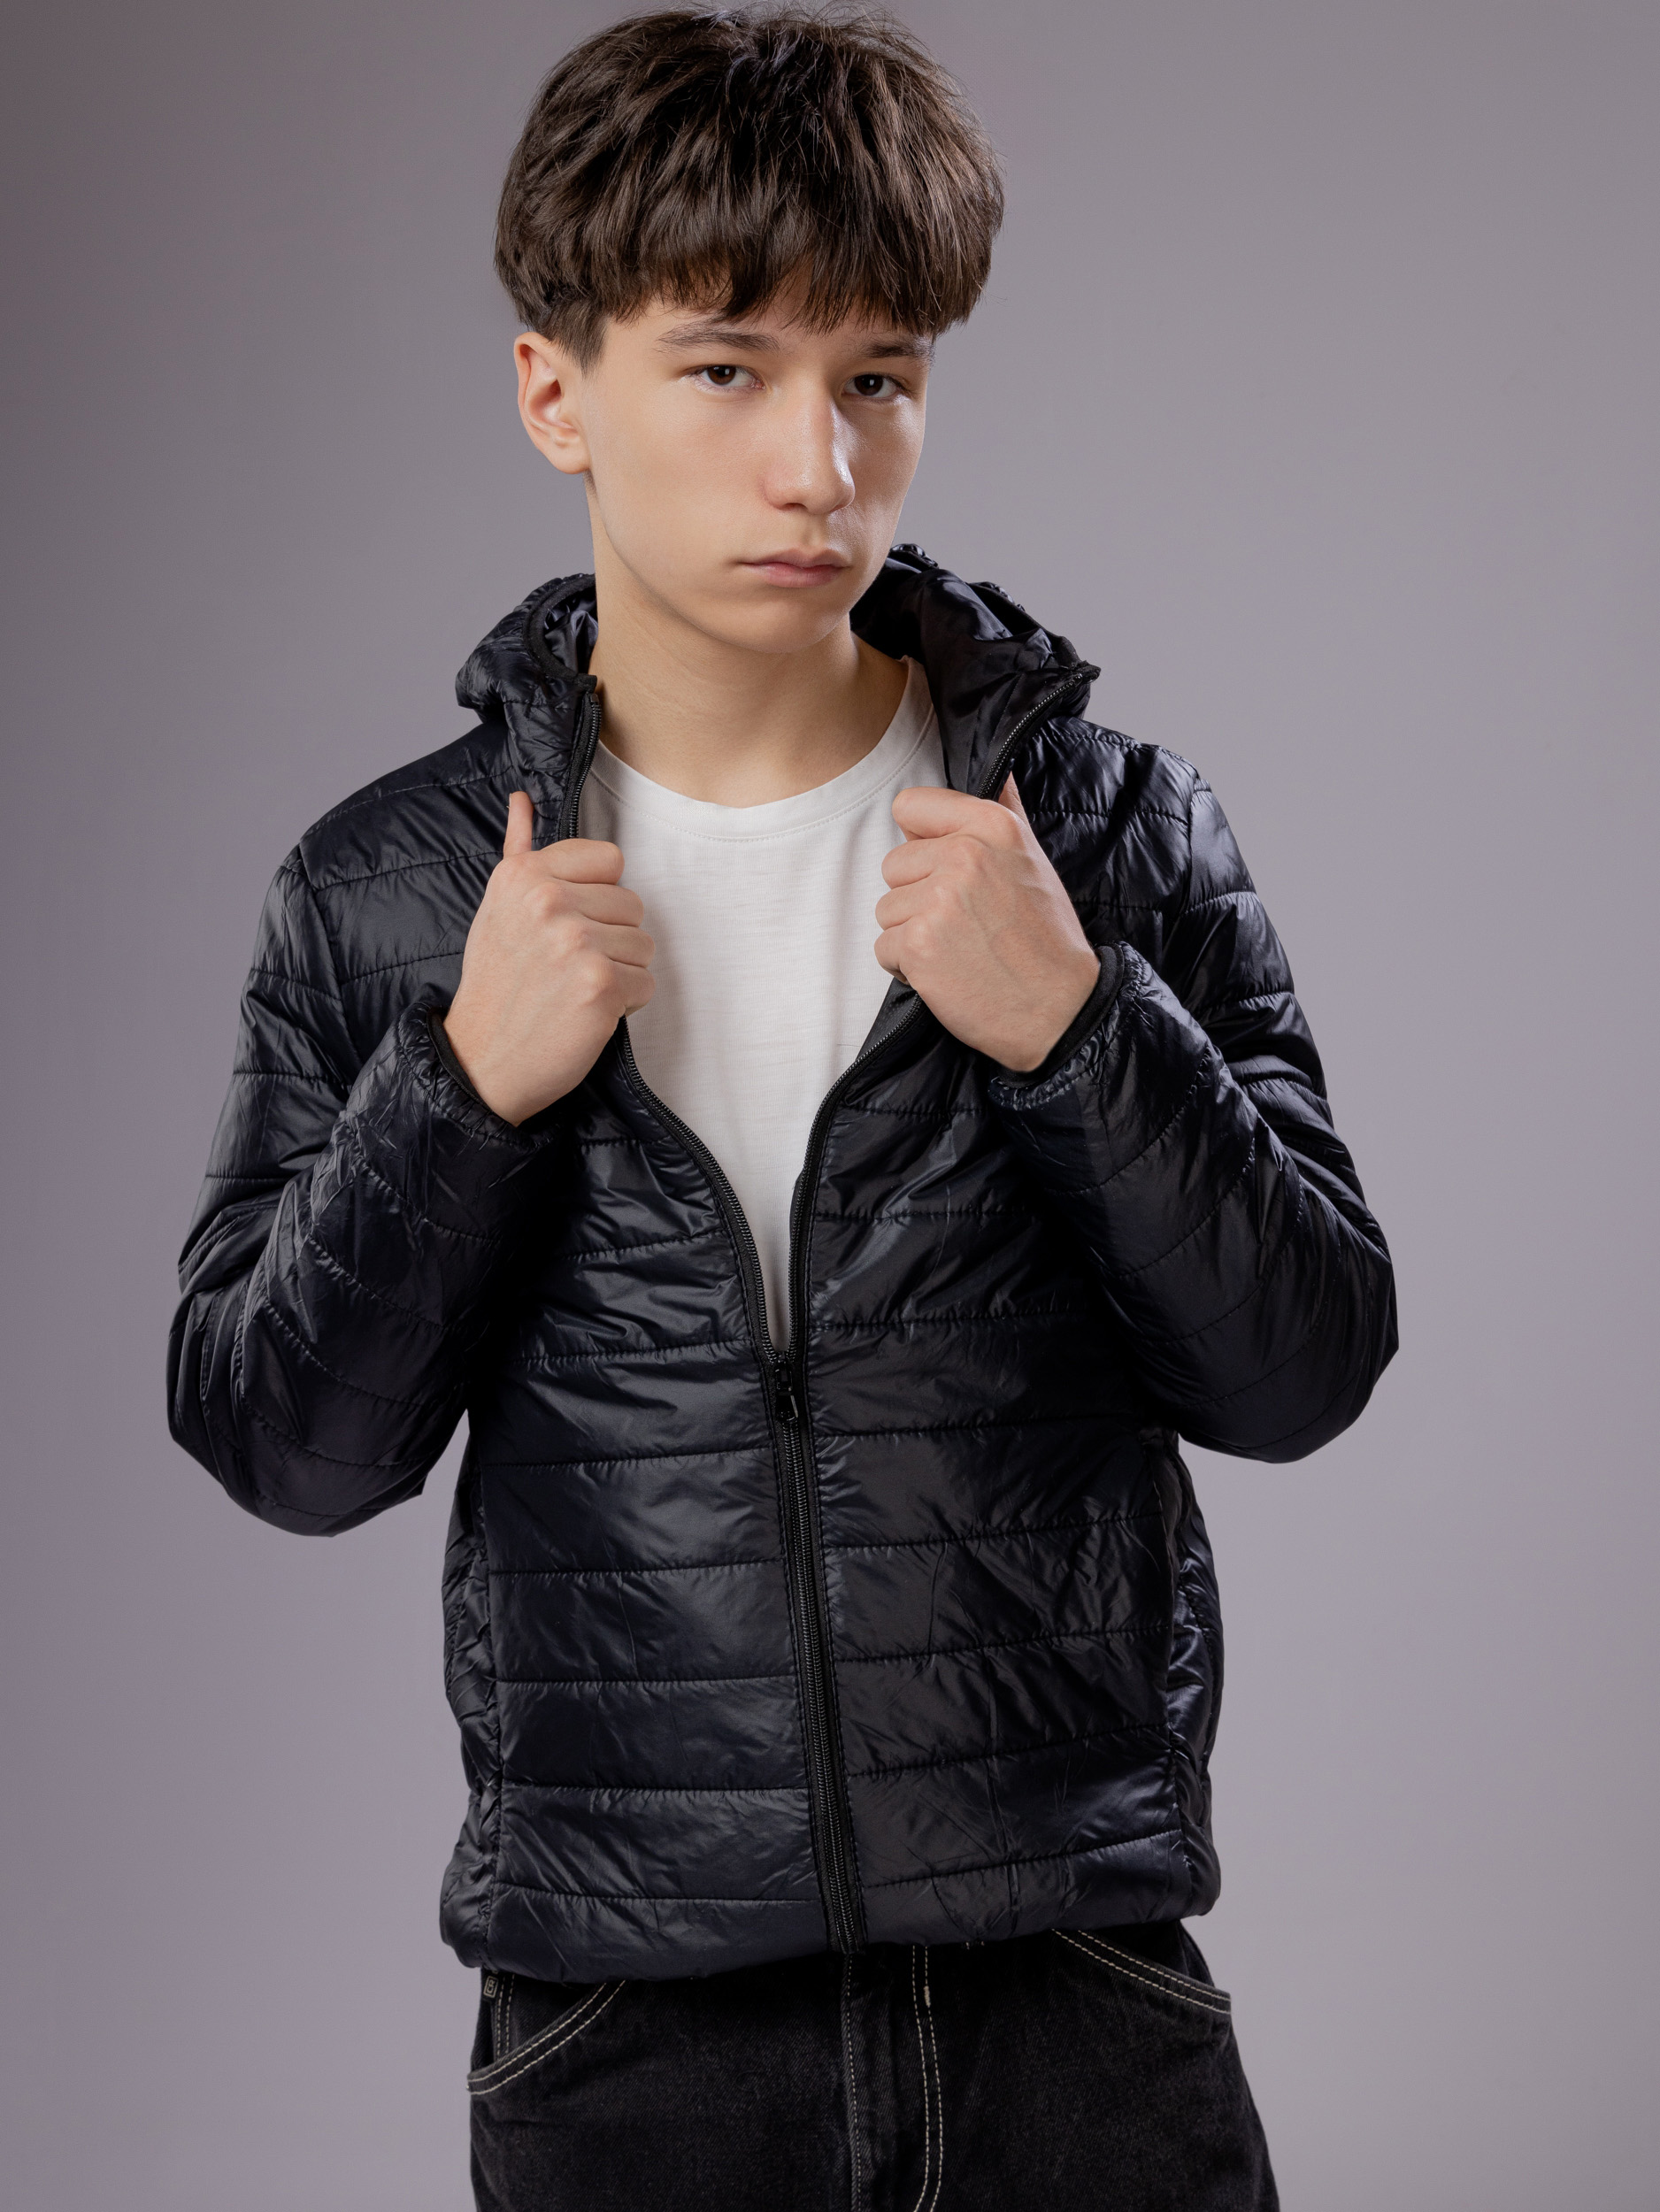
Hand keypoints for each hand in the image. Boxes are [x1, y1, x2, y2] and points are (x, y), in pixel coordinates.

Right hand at [442, 791, 654, 1123]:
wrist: (480, 1061)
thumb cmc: (495, 985)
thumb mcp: (496, 909)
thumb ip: (519, 851)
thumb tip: (522, 799)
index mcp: (525, 875)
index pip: (610, 859)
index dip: (598, 898)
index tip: (567, 925)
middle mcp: (549, 901)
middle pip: (632, 903)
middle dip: (610, 939)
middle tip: (565, 968)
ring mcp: (576, 942)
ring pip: (644, 945)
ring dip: (620, 973)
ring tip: (574, 989)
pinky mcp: (600, 985)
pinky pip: (646, 984)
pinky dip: (624, 1005)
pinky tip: (585, 1012)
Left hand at [875, 775, 1098, 1070]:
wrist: (1061, 1010)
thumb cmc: (1047, 940)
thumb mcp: (1033, 860)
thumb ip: (1005, 810)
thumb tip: (997, 770)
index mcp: (992, 825)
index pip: (909, 805)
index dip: (920, 842)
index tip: (945, 869)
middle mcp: (964, 854)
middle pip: (894, 864)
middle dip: (917, 897)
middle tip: (964, 924)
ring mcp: (938, 899)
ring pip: (886, 909)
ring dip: (912, 935)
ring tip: (959, 950)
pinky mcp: (918, 943)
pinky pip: (884, 947)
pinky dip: (907, 968)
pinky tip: (948, 973)